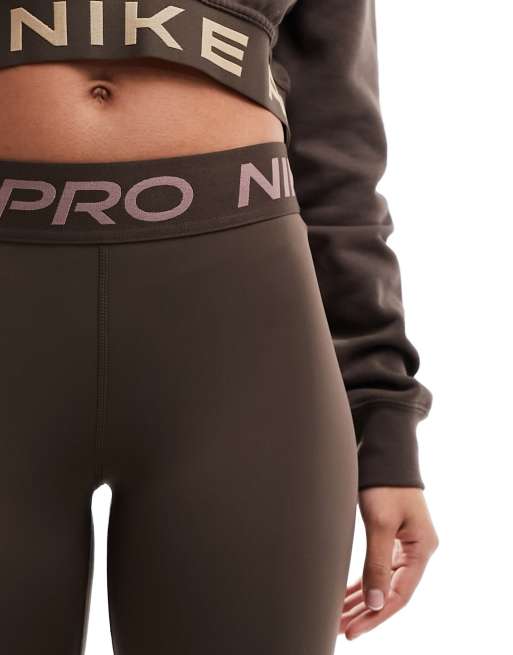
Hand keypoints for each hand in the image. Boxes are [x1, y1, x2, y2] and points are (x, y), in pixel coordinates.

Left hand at [340, 486, 438, 639]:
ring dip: (362, 600)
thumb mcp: (380, 523)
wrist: (384, 453)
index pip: (399, 594)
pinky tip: (347, 596)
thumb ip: (377, 563)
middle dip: (365, 611)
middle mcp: (417, 550)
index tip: (353, 629)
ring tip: (339, 618)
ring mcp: (405, 544)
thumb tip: (374, 603)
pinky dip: (363, 582)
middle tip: (341, 629)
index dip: (375, 615)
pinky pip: (378, 568)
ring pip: (382, 581)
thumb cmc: (385, 483)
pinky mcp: (392, 537)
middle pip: (390, 591)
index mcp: (422, 548)